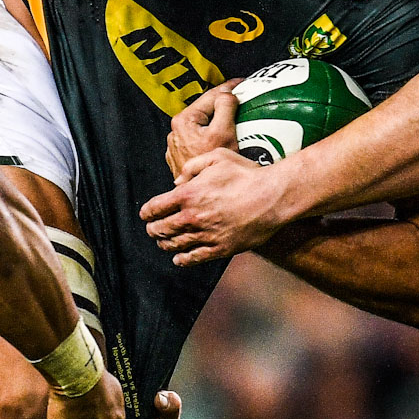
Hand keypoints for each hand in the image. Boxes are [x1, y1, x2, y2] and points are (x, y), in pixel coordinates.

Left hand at [140, 149, 296, 265]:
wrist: (272, 197)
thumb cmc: (247, 174)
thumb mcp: (218, 158)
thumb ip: (192, 167)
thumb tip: (177, 182)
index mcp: (189, 194)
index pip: (156, 207)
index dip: (147, 212)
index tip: (146, 214)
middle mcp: (193, 217)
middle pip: (161, 229)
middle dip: (153, 229)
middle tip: (152, 229)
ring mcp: (206, 235)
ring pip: (175, 244)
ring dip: (165, 244)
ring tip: (163, 243)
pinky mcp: (220, 248)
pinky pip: (195, 258)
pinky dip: (183, 259)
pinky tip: (179, 259)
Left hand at [166, 79, 243, 179]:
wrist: (210, 201)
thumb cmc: (215, 171)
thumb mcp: (225, 132)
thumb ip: (225, 107)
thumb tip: (226, 93)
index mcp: (183, 121)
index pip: (210, 96)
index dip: (228, 87)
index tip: (241, 82)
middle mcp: (175, 133)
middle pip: (205, 111)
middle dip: (222, 105)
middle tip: (240, 99)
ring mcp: (177, 148)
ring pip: (202, 126)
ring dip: (216, 121)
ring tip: (234, 118)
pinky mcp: (182, 159)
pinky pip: (200, 141)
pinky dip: (211, 137)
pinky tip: (223, 139)